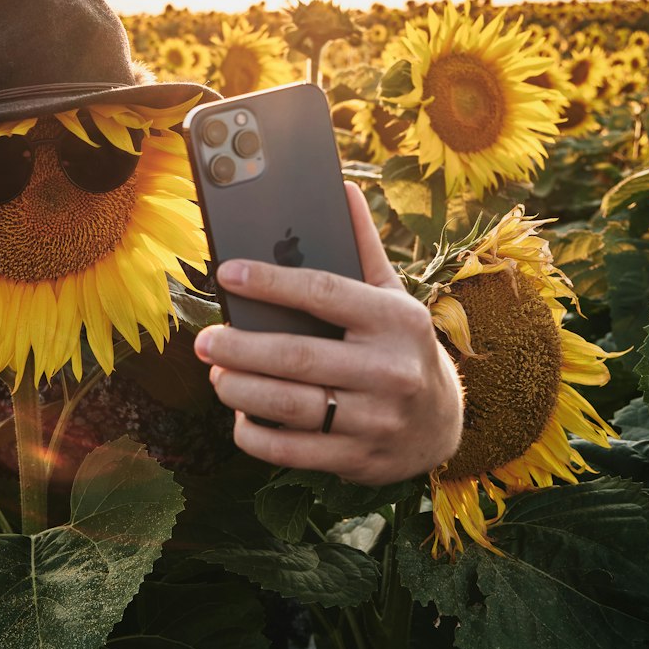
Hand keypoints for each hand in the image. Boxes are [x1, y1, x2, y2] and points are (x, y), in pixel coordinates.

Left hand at [192, 182, 463, 484]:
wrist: (442, 423)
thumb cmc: (402, 347)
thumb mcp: (392, 297)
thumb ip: (363, 247)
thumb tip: (343, 189)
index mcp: (396, 320)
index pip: (324, 293)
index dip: (271, 282)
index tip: (228, 273)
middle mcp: (389, 370)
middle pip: (297, 357)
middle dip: (241, 348)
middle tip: (206, 340)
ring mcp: (375, 420)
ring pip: (290, 406)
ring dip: (241, 390)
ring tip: (217, 375)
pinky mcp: (358, 459)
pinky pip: (292, 450)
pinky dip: (255, 434)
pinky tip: (240, 416)